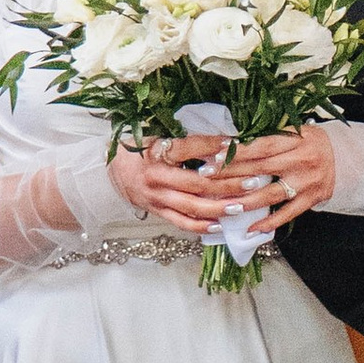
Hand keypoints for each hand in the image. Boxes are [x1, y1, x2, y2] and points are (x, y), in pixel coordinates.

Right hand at [113, 134, 244, 231]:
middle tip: (252, 182)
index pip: (189, 148)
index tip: (236, 144)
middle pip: (197, 183)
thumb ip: (184, 140)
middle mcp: (156, 177)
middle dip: (227, 184)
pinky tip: (220, 225)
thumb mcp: (157, 136)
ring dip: (219, 208)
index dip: (213, 146)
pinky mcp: (157, 211)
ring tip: (241, 206)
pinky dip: (201, 226)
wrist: (111, 170)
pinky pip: (181, 223)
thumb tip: (220, 140)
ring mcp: (157, 198)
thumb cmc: (139, 149)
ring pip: (192, 207)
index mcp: (156, 152)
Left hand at [221, 128, 336, 230]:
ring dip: (246, 201)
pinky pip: (288, 214)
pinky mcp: (311, 199)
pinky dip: (269, 222)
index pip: (261, 146)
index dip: (237, 151)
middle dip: (231, 173)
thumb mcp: (294, 130)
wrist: (343, 157)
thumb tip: (231, 141)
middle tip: (206, 177)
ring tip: (224, 206)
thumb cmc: (310, 141)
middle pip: (261, 168)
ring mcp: (306, 182)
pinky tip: (251, 229)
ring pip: (271, 194)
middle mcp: (301, 160)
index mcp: (295, 139)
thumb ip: (268, 135)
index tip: (213, 155)